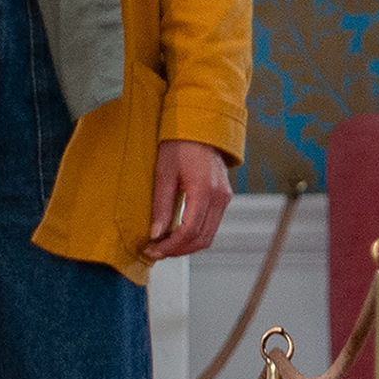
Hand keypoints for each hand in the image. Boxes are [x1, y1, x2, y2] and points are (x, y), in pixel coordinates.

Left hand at [148, 140, 235, 260]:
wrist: (200, 127)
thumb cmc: (180, 144)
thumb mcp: (163, 173)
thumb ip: (161, 206)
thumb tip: (156, 234)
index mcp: (204, 190)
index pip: (189, 231)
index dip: (171, 246)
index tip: (153, 250)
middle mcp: (219, 197)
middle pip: (202, 239)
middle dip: (178, 250)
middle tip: (156, 251)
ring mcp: (224, 198)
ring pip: (209, 235)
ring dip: (187, 245)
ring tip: (165, 244)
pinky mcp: (224, 197)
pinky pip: (211, 225)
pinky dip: (195, 234)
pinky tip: (178, 233)